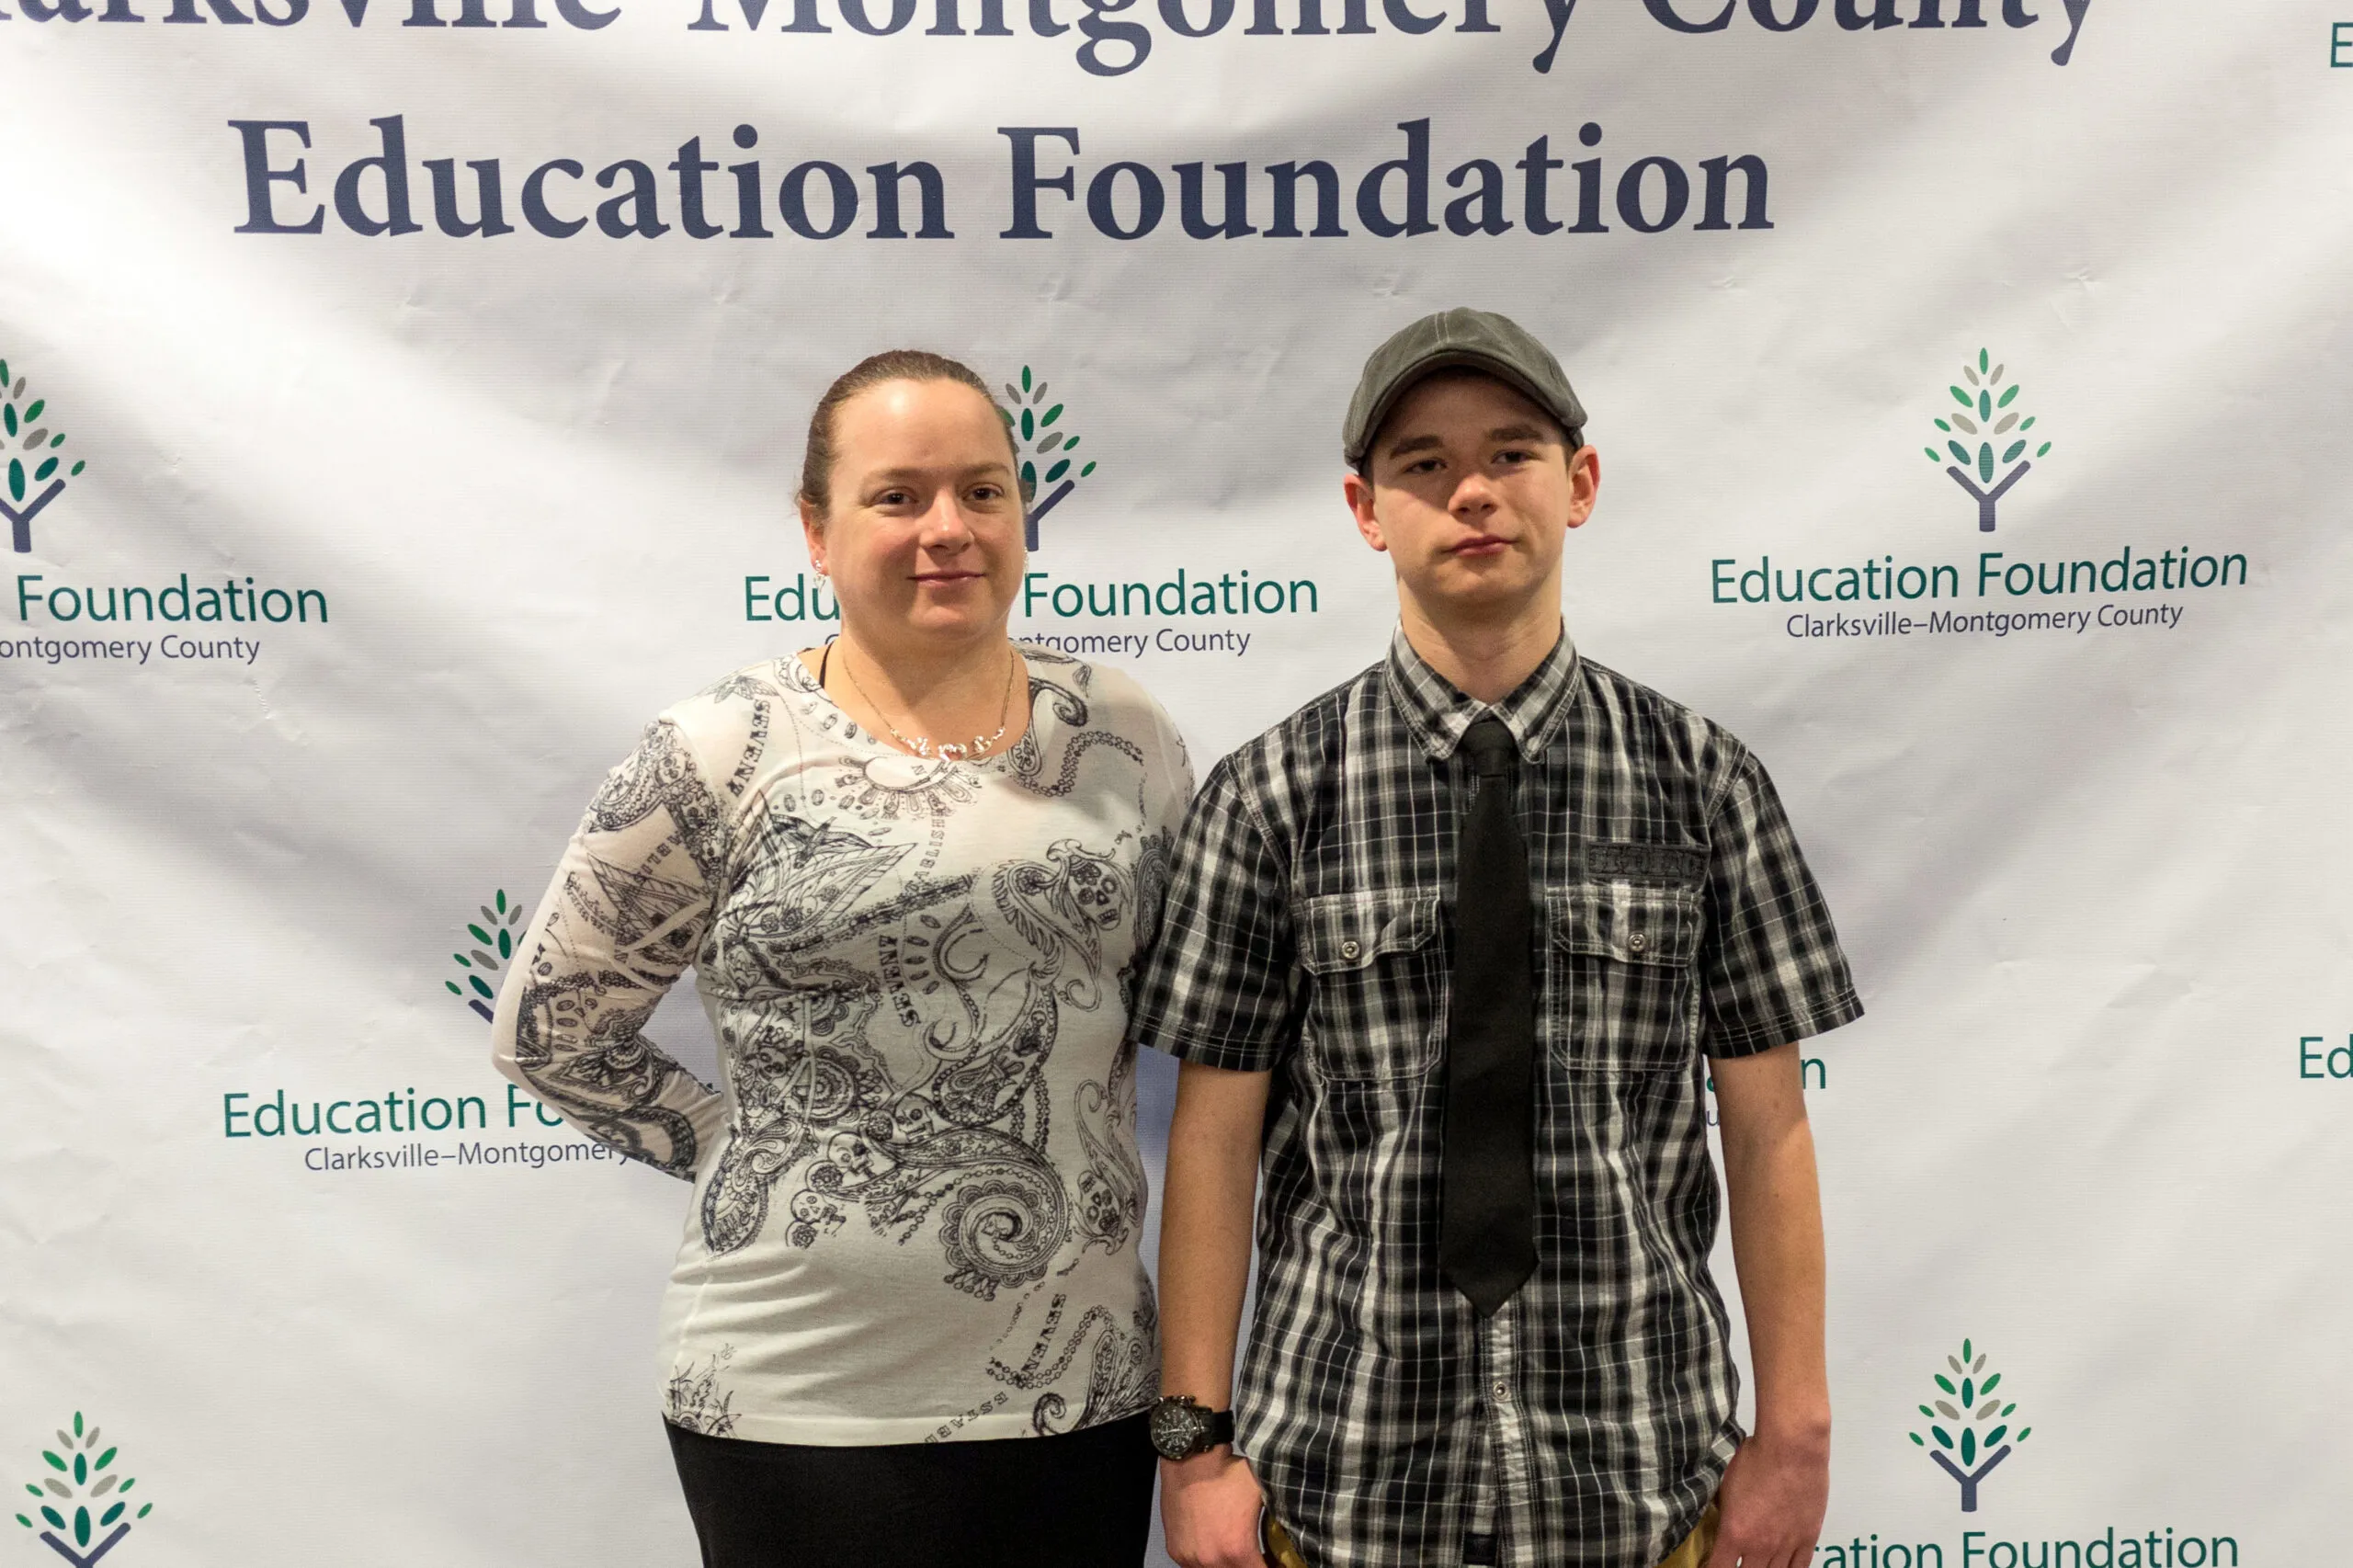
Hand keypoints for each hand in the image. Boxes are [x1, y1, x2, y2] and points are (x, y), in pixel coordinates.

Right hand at [1161, 1449, 1268, 1567]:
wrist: (1191, 1456)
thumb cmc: (1226, 1472)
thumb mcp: (1262, 1493)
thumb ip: (1276, 1522)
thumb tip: (1293, 1532)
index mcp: (1237, 1549)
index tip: (1272, 1561)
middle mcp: (1211, 1560)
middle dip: (1247, 1567)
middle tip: (1255, 1557)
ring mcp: (1190, 1557)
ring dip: (1226, 1565)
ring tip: (1233, 1552)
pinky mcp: (1175, 1549)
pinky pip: (1194, 1567)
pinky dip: (1206, 1561)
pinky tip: (1215, 1547)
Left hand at [1701, 1429, 1828, 1567]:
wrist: (1792, 1448)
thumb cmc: (1754, 1458)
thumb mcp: (1724, 1483)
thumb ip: (1721, 1508)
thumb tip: (1717, 1517)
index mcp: (1734, 1533)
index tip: (1710, 1565)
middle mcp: (1760, 1546)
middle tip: (1735, 1561)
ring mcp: (1787, 1545)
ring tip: (1757, 1563)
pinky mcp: (1808, 1538)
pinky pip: (1799, 1567)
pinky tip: (1780, 1567)